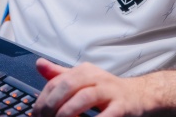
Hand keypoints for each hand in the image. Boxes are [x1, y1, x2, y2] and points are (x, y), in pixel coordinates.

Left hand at [32, 58, 147, 116]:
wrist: (139, 96)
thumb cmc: (106, 90)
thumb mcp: (83, 80)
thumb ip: (60, 75)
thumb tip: (39, 64)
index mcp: (84, 70)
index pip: (57, 81)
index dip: (43, 98)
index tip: (36, 114)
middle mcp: (96, 77)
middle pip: (68, 85)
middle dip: (52, 104)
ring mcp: (110, 91)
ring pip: (84, 97)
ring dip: (68, 112)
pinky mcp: (122, 106)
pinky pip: (106, 115)